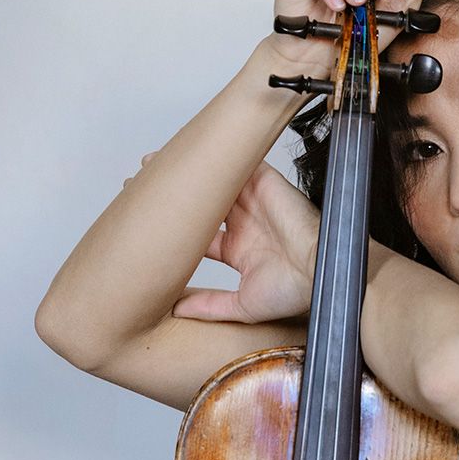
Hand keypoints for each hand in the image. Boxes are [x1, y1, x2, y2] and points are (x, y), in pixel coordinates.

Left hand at [140, 155, 320, 324]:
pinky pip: (237, 160)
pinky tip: (187, 148)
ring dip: (185, 171)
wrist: (321, 273)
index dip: (174, 227)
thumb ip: (209, 305)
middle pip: (201, 202)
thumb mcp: (241, 305)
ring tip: (151, 163)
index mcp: (240, 249)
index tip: (146, 224)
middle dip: (173, 195)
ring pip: (213, 179)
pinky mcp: (265, 182)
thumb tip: (174, 311)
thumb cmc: (294, 292)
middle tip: (137, 186)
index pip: (199, 234)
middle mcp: (245, 223)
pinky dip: (216, 152)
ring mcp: (254, 201)